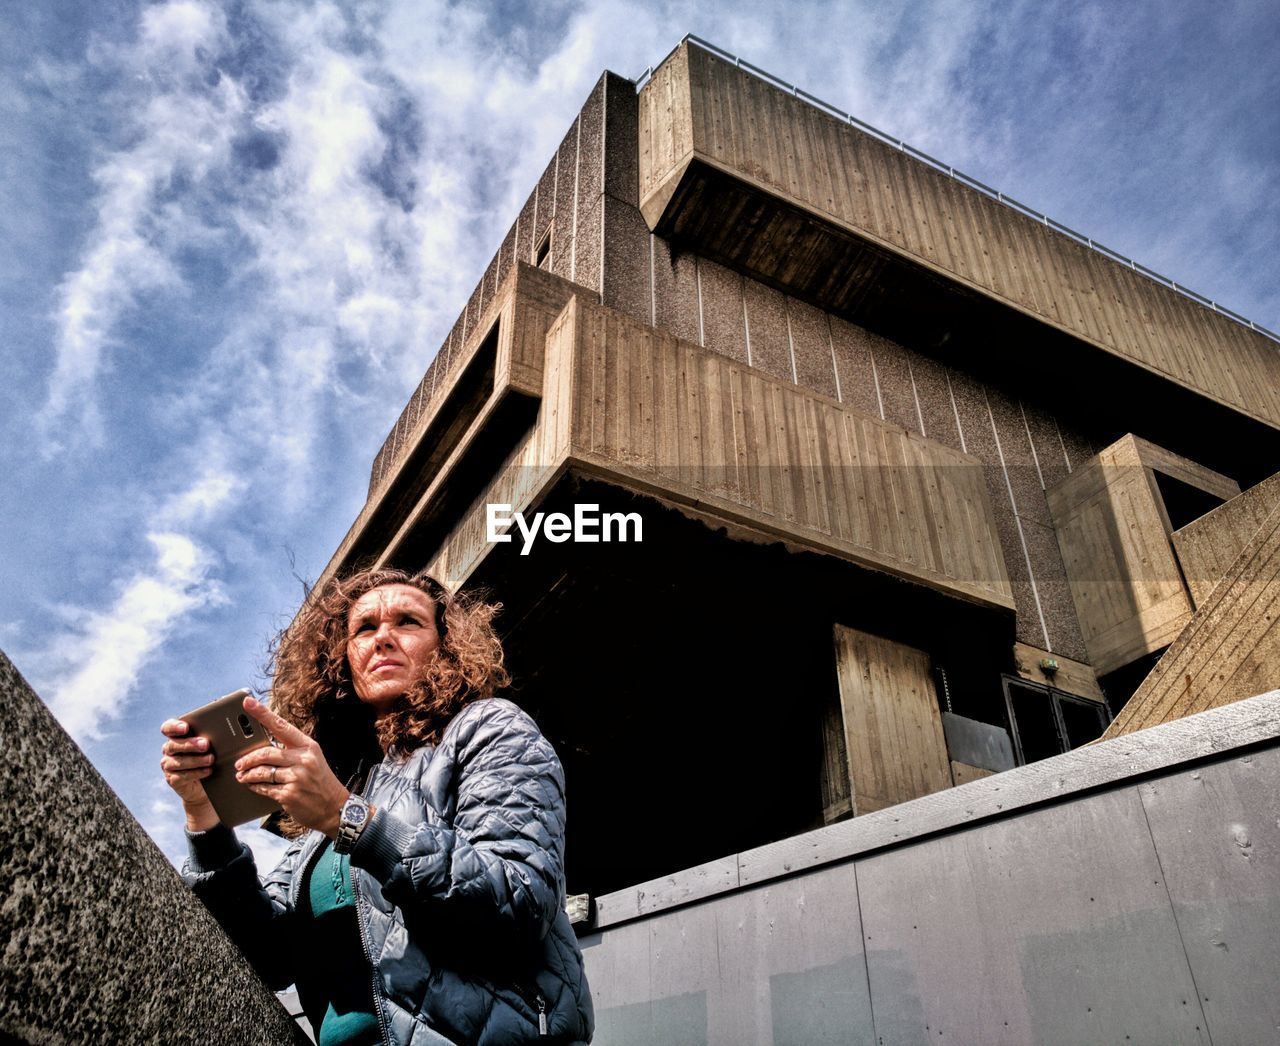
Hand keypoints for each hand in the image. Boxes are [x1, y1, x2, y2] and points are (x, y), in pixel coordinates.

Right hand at [160, 718, 219, 831]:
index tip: (186, 727)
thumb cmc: (209, 755)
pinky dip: (196, 773)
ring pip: (178, 761)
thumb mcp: (210, 744)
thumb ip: (211, 734)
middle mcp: (169, 750)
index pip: (168, 728)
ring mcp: (169, 765)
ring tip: (211, 759)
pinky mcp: (173, 779)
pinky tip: (208, 770)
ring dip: (196, 760)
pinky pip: (182, 776)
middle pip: (173, 745)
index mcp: (175, 736)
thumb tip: (223, 728)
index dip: (174, 727)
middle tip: (206, 744)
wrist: (207, 782)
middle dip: (190, 744)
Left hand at [234, 696, 350, 837]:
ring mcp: (296, 777)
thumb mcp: (312, 759)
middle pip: (266, 752)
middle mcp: (303, 759)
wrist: (334, 807)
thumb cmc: (320, 781)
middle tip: (240, 762)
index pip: (281, 726)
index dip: (262, 713)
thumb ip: (292, 751)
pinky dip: (255, 787)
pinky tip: (253, 786)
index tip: (247, 702)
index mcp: (308, 746)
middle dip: (248, 758)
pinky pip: (264, 788)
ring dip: (248, 774)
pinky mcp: (289, 794)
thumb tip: (264, 747)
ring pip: (262, 771)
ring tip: (242, 776)